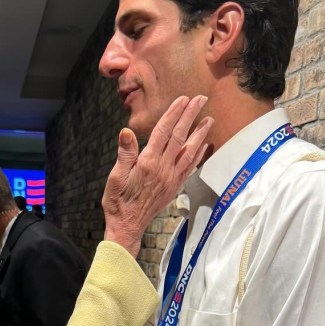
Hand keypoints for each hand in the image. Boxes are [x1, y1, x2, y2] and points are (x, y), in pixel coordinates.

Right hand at [102, 95, 210, 256]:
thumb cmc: (118, 201)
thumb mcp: (115, 176)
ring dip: (200, 134)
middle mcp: (164, 169)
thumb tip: (127, 132)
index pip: (163, 132)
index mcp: (148, 163)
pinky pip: (190, 167)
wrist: (128, 226)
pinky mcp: (174, 187)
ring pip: (190, 151)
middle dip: (191, 116)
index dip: (173, 114)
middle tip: (200, 99)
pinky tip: (204, 145)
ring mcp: (172, 178)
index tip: (183, 99)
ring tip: (209, 119)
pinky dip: (199, 155)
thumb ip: (124, 153)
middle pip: (180, 137)